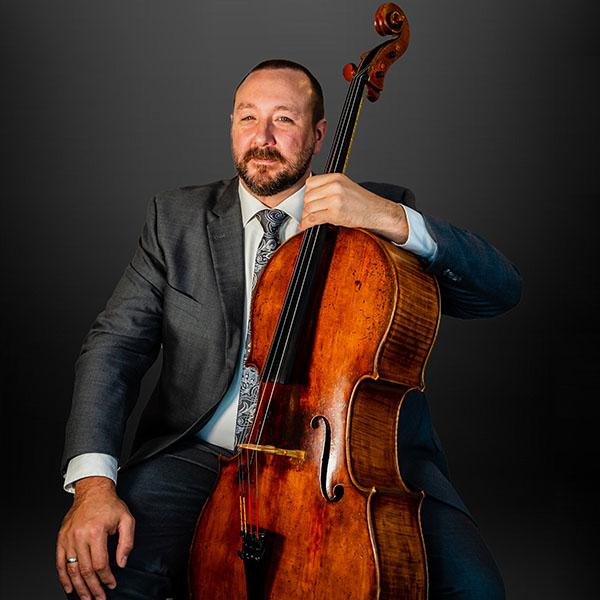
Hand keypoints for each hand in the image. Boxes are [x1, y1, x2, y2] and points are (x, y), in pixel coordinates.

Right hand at [56, 477, 134, 599]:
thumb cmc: (110, 505)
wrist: (92, 491)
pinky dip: (63, 577)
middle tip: (99, 598)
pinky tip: (69, 587)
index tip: (111, 584)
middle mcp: (79, 536)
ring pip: (71, 569)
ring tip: (86, 598)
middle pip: (85, 570)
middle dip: (93, 588)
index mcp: (96, 532)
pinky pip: (59, 562)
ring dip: (78, 587)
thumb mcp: (126, 519)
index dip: (106, 578)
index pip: (100, 563)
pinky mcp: (61, 538)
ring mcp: (68, 538)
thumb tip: (122, 563)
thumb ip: (126, 542)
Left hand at [300, 173, 408, 243]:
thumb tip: (309, 197)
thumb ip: (328, 188)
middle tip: (308, 213)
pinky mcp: (335, 213)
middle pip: (308, 196)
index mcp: (336, 177)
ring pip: (309, 207)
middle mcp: (335, 186)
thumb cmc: (362, 202)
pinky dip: (307, 224)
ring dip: (306, 216)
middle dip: (306, 207)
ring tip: (309, 220)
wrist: (377, 212)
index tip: (308, 201)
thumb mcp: (345, 187)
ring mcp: (335, 199)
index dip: (307, 194)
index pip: (310, 183)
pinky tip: (306, 226)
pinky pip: (314, 218)